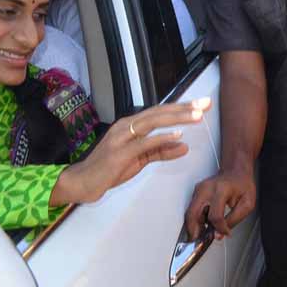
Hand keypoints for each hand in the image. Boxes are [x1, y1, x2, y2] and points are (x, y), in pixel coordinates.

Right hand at [51, 98, 210, 205]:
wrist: (82, 182)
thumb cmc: (109, 169)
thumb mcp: (139, 160)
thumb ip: (161, 152)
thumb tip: (184, 146)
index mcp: (131, 125)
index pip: (160, 112)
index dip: (181, 107)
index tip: (201, 104)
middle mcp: (126, 126)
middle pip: (159, 112)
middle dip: (183, 107)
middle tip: (205, 104)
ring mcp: (121, 138)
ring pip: (152, 122)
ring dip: (176, 118)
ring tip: (196, 115)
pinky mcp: (119, 153)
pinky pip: (143, 143)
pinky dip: (161, 138)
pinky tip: (177, 136)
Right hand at [184, 165, 255, 239]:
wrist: (236, 171)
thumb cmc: (242, 185)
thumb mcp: (247, 203)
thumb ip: (234, 219)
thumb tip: (220, 233)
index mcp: (221, 190)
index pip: (215, 215)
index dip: (219, 228)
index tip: (225, 233)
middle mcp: (207, 188)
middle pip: (194, 213)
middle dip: (194, 230)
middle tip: (198, 242)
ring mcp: (199, 189)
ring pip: (190, 212)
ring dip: (194, 226)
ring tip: (202, 234)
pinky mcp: (196, 192)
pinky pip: (192, 209)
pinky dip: (195, 220)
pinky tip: (203, 225)